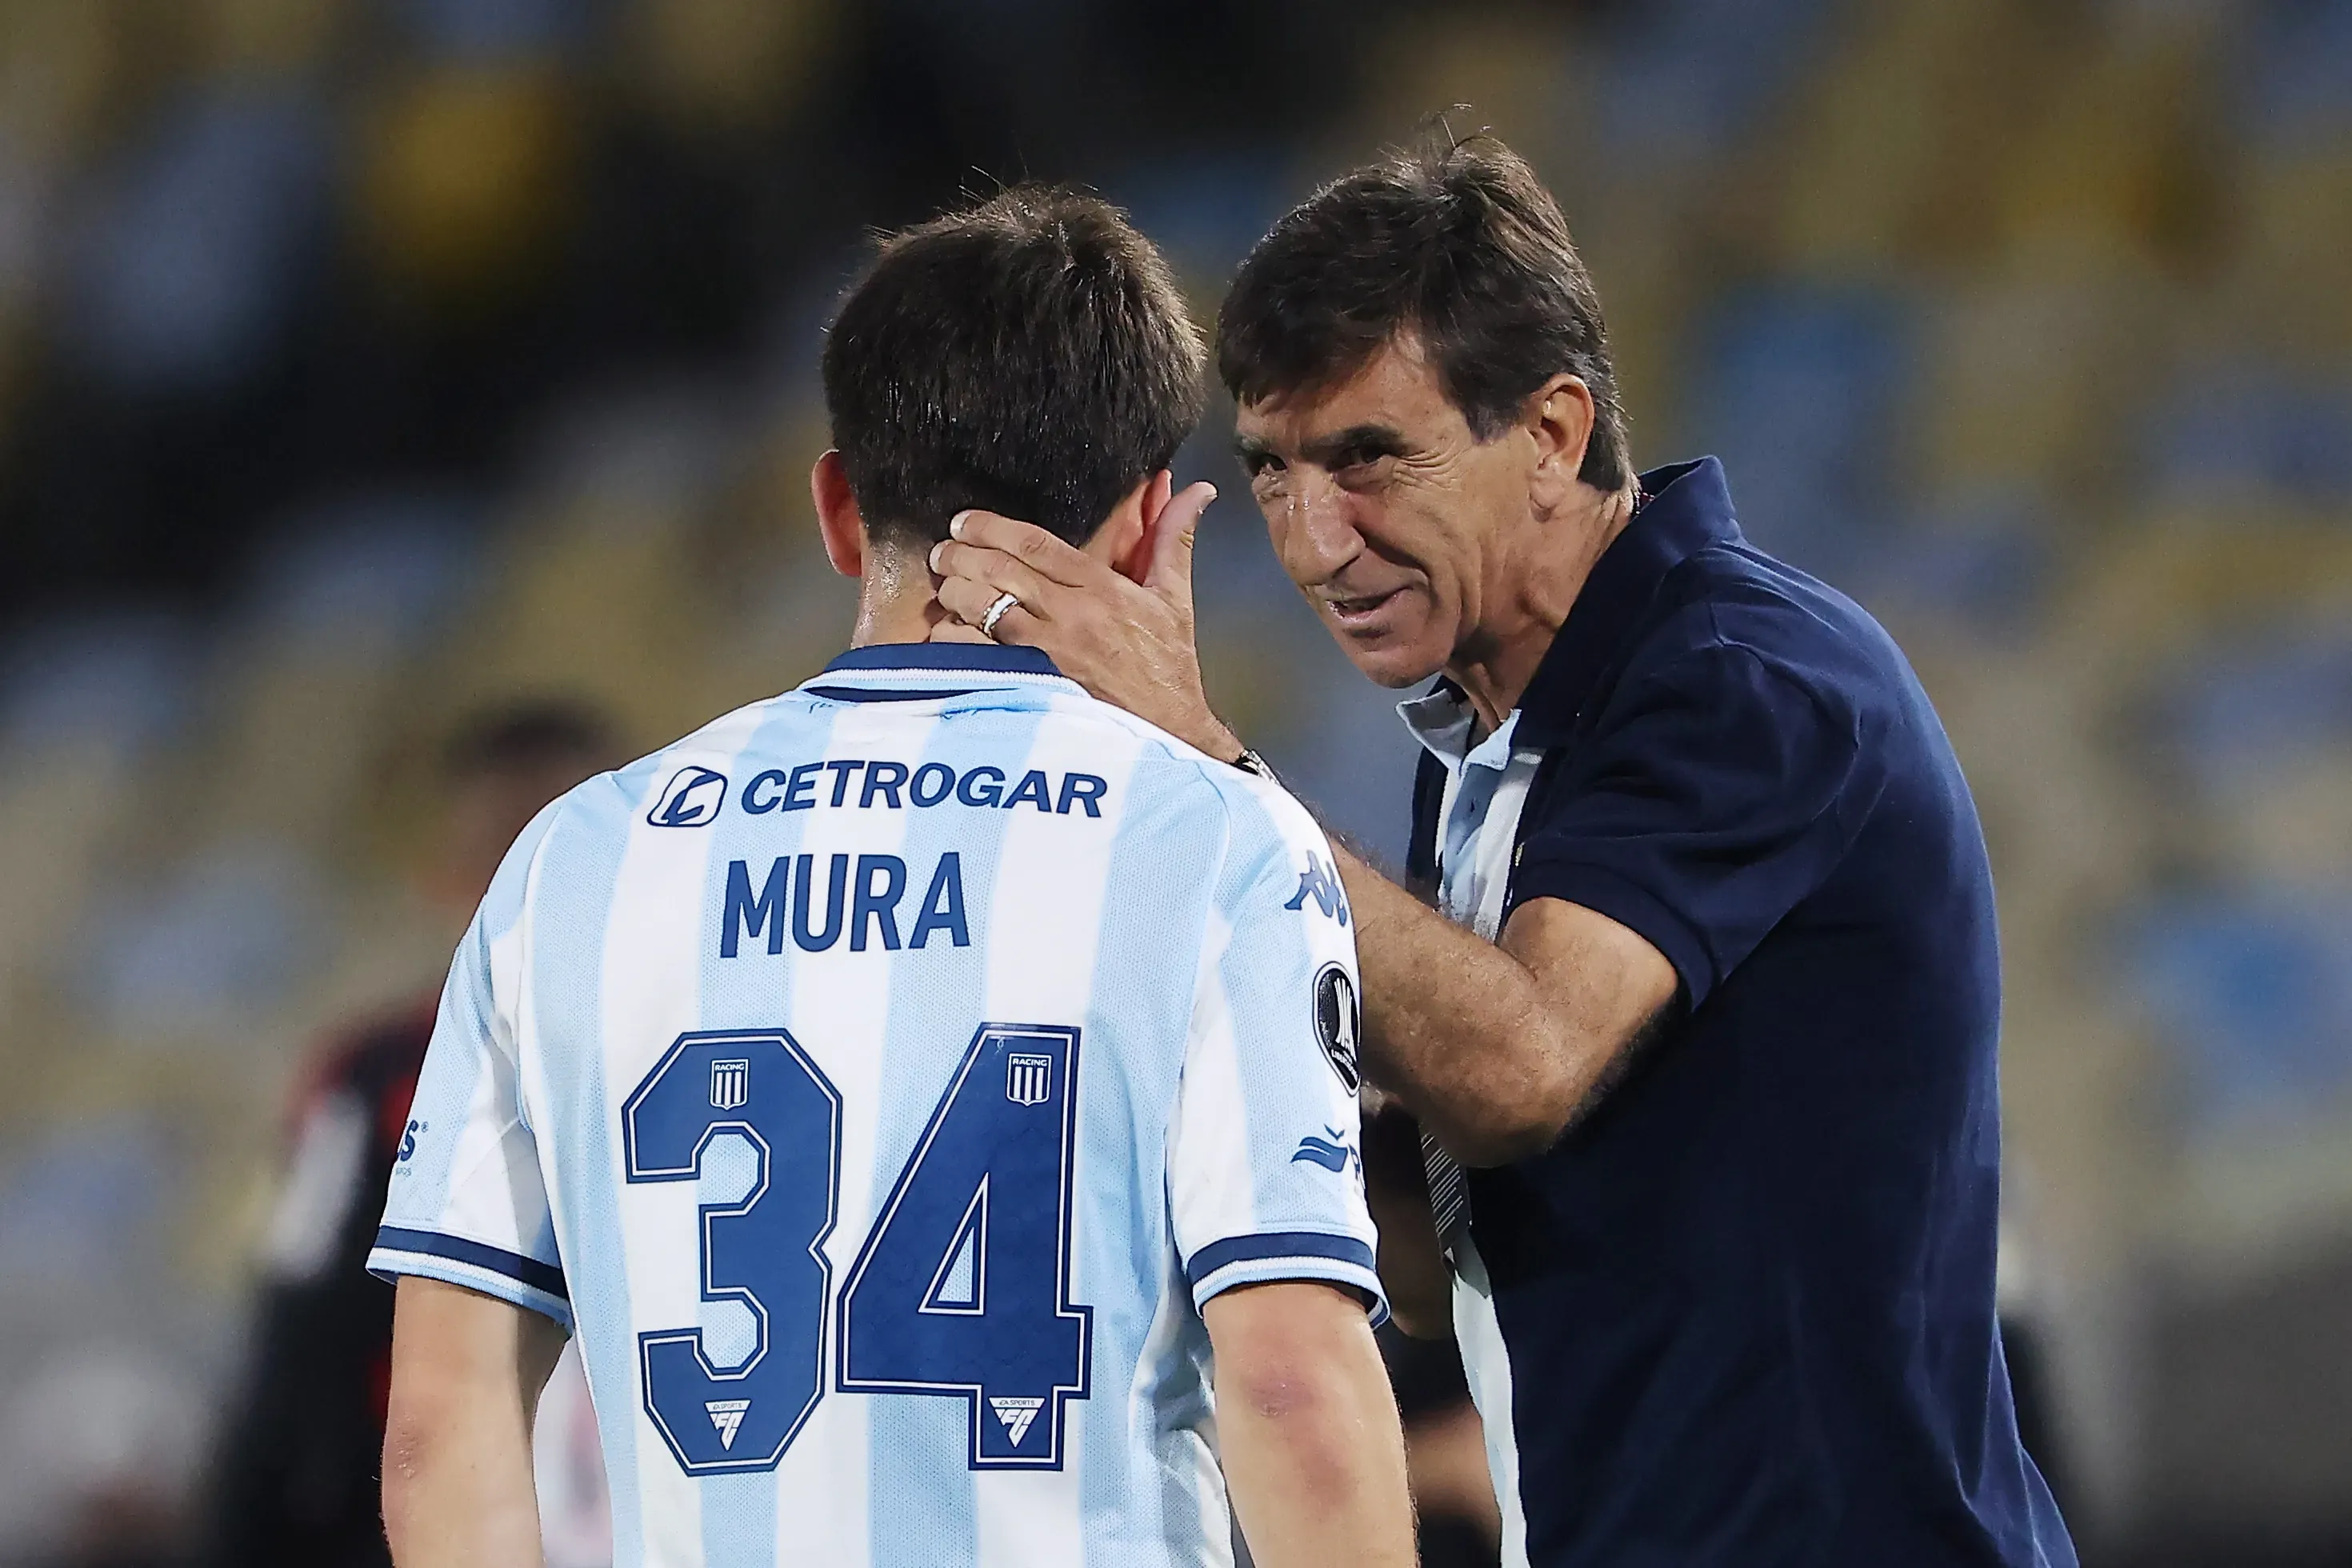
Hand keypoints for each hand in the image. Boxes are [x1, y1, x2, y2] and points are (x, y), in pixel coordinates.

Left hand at [929, 482, 1242, 759]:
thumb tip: (1196, 491)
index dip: (992, 527)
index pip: (1035, 544)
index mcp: (1102, 589)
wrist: (1169, 733)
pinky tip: (947, 633)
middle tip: (942, 550)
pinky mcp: (1031, 687)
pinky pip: (976, 655)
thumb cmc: (1168, 669)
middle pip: (1000, 570)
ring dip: (955, 593)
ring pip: (983, 609)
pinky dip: (954, 640)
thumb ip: (1174, 540)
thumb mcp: (1175, 600)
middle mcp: (1071, 616)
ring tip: (944, 588)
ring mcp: (1047, 654)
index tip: (965, 522)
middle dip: (962, 555)